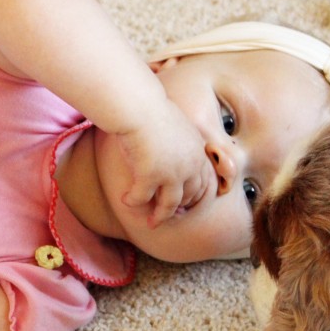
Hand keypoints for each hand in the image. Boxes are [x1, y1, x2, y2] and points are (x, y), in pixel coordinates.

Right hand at [117, 103, 213, 227]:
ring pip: (169, 205)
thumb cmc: (152, 111)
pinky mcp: (150, 176)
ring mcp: (172, 173)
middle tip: (168, 216)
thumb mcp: (176, 126)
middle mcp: (190, 166)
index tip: (184, 205)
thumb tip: (171, 151)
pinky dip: (133, 201)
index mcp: (198, 153)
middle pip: (189, 197)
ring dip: (159, 216)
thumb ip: (179, 143)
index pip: (204, 182)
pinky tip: (125, 200)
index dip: (194, 197)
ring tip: (150, 223)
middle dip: (178, 209)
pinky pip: (142, 198)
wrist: (139, 107)